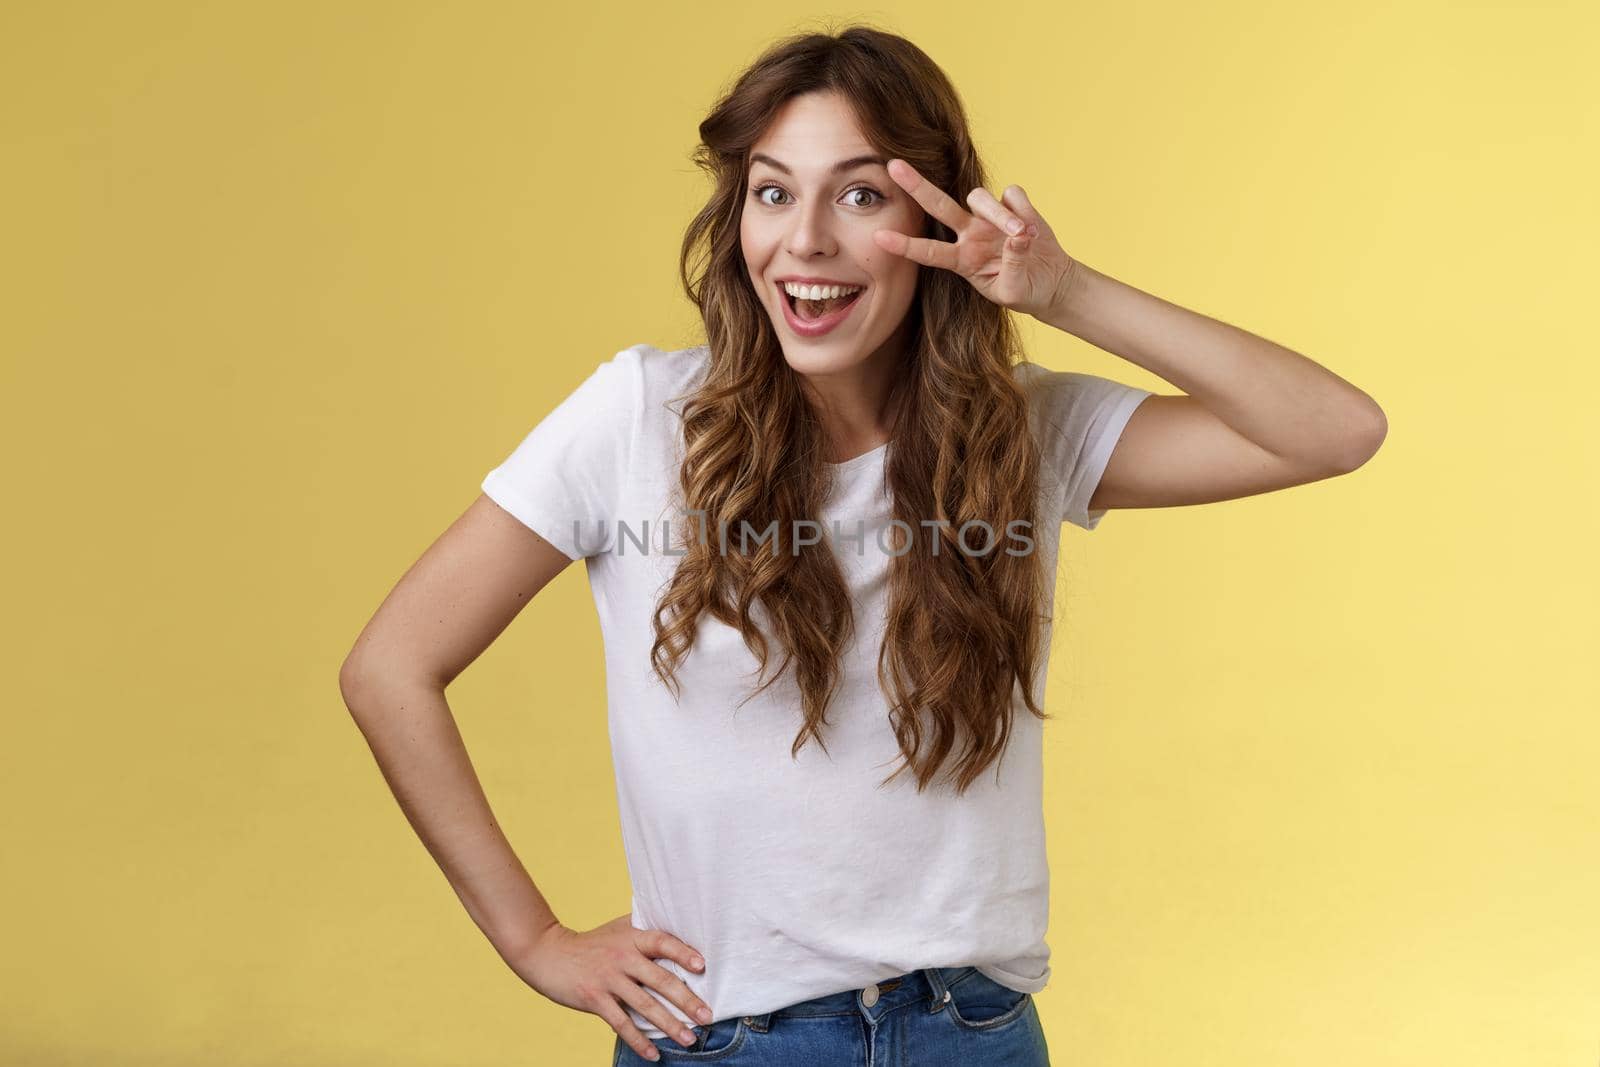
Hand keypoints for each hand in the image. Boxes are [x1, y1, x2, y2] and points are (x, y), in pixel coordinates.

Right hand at [511, 914, 712, 1059]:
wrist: (549, 953)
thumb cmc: (592, 943)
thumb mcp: (619, 929)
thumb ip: (644, 933)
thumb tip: (681, 936)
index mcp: (632, 937)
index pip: (663, 942)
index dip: (683, 953)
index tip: (702, 966)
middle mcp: (623, 957)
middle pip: (661, 980)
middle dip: (687, 1001)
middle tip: (707, 1016)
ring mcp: (609, 979)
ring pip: (645, 1006)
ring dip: (670, 1025)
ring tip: (689, 1039)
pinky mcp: (595, 999)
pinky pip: (621, 1023)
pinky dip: (639, 1040)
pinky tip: (653, 1053)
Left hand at [872, 158, 1080, 321]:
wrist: (1050, 281)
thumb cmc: (1024, 290)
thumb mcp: (1014, 291)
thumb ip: (1013, 266)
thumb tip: (1017, 237)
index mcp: (962, 261)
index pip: (929, 252)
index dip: (905, 245)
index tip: (878, 237)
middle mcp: (969, 234)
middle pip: (938, 205)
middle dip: (916, 186)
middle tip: (893, 166)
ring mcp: (989, 217)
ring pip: (980, 197)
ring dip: (1000, 214)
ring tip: (1023, 234)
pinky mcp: (1013, 204)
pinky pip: (1012, 193)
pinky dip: (1023, 208)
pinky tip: (1032, 228)